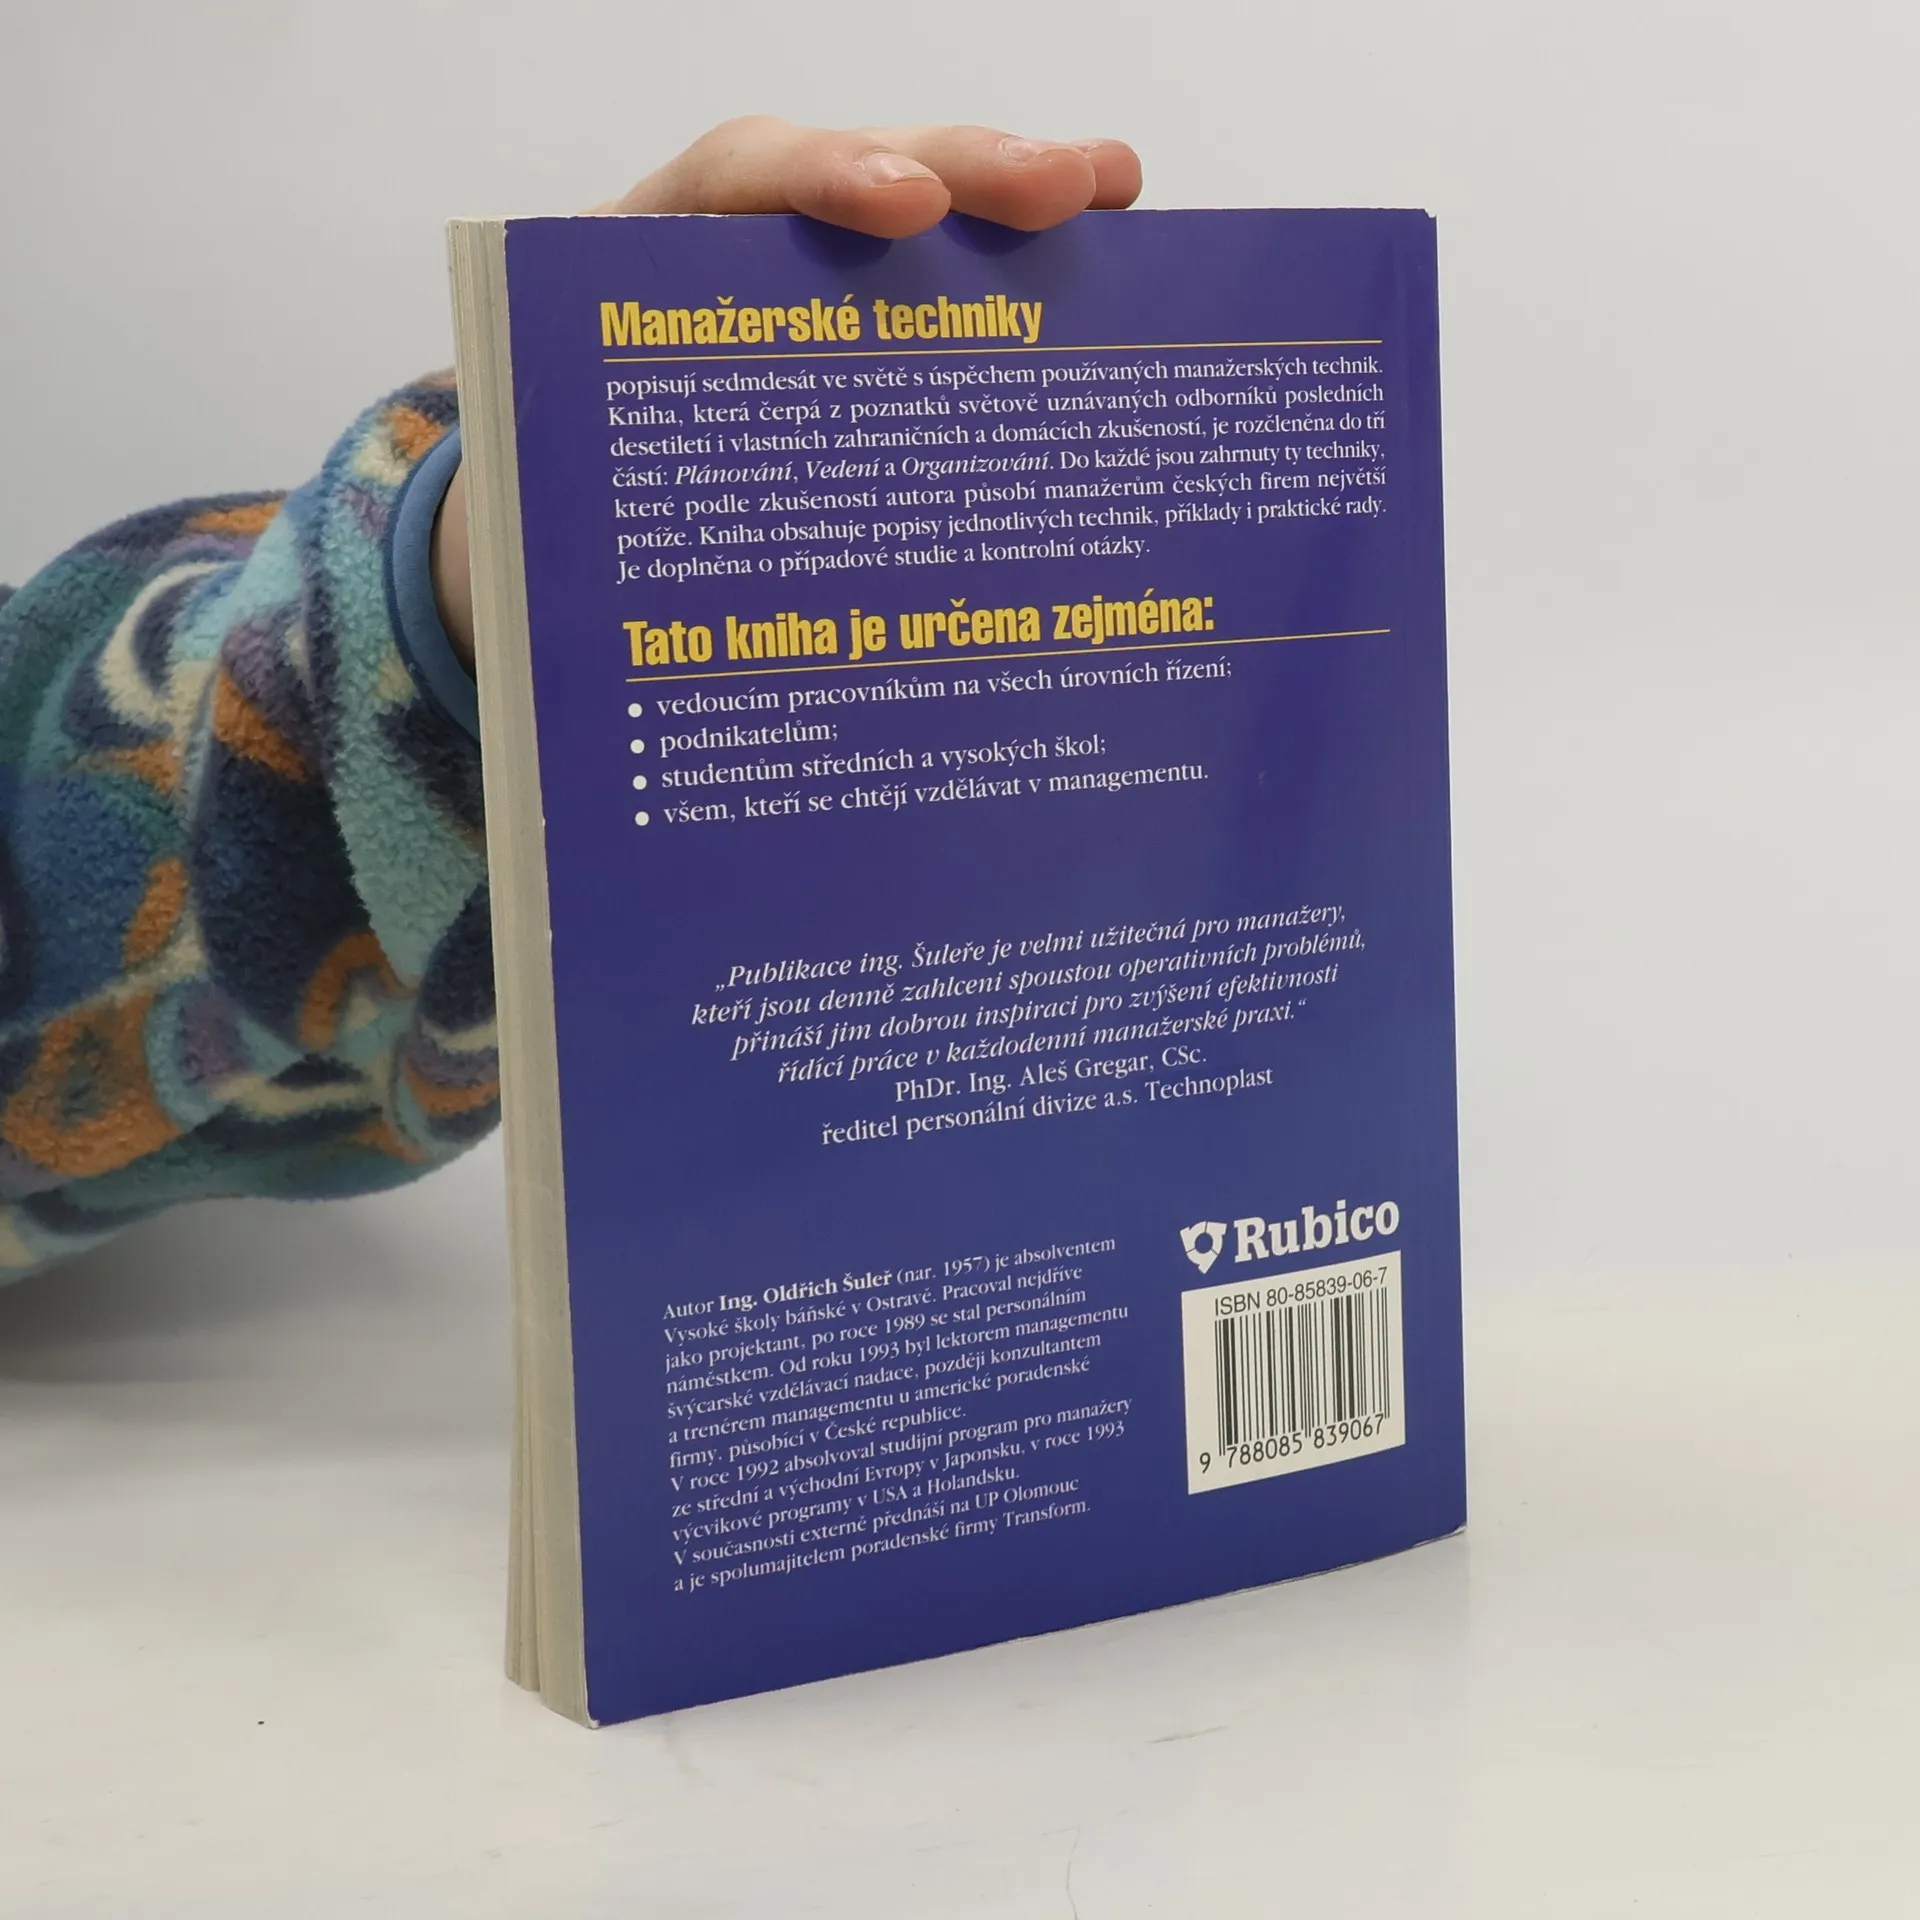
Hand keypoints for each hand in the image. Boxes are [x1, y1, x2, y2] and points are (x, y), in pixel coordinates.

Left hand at [432, 120, 1142, 666]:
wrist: (546, 529)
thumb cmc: (560, 540)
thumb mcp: (563, 536)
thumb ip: (593, 554)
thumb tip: (647, 684)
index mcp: (636, 284)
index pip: (731, 187)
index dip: (819, 186)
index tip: (905, 210)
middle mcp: (726, 258)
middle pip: (850, 175)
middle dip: (961, 171)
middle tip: (1063, 190)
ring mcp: (800, 285)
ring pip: (914, 212)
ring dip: (1017, 199)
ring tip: (1113, 189)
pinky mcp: (853, 328)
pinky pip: (939, 282)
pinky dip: (1022, 262)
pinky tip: (1110, 243)